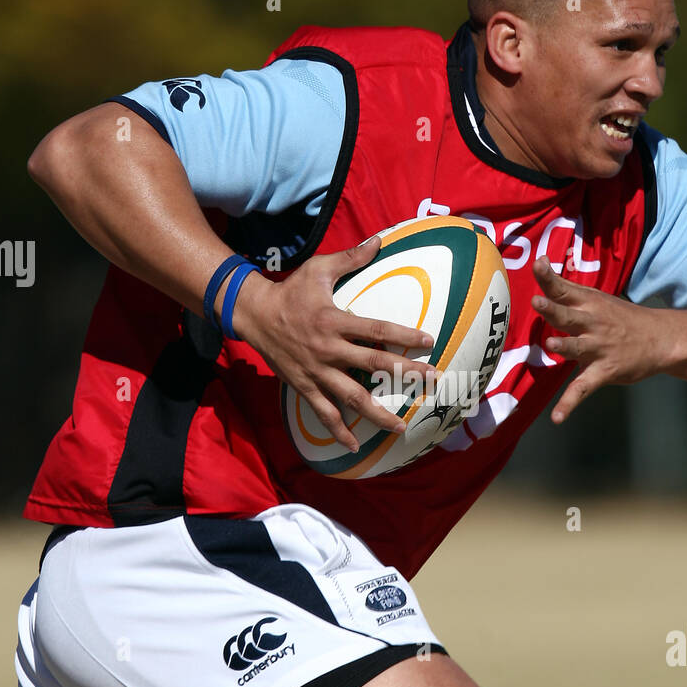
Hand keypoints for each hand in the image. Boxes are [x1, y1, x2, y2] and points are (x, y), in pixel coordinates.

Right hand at [234, 237, 436, 451]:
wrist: (254, 315)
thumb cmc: (291, 291)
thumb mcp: (319, 269)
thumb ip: (351, 258)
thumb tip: (379, 240)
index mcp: (334, 321)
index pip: (376, 330)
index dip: (403, 336)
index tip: (428, 342)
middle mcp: (328, 349)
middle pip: (373, 365)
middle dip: (405, 374)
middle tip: (432, 381)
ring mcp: (317, 372)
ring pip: (351, 396)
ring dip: (377, 413)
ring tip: (400, 425)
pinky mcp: (305, 386)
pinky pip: (324, 413)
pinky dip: (339, 430)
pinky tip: (355, 445)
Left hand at [530, 256, 670, 421]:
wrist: (662, 339)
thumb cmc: (620, 318)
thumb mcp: (596, 298)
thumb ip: (565, 287)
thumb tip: (539, 264)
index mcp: (589, 304)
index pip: (564, 289)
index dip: (549, 278)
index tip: (537, 265)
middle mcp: (593, 324)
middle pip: (569, 316)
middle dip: (553, 309)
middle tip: (537, 301)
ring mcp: (599, 348)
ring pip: (578, 348)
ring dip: (565, 347)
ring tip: (551, 346)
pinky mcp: (604, 371)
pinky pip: (583, 389)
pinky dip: (569, 404)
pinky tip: (557, 418)